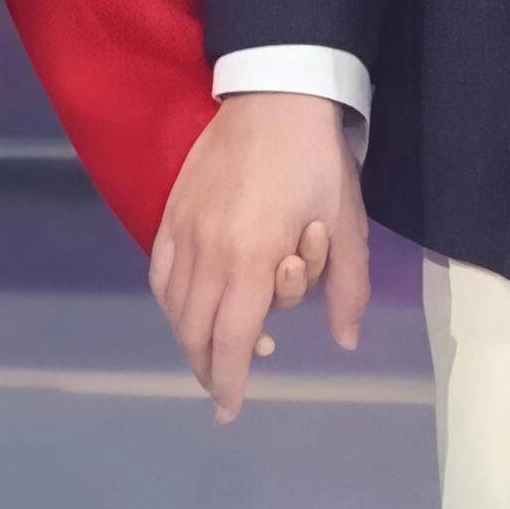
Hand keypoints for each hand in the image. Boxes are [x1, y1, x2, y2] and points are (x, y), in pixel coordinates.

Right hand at [149, 92, 367, 423]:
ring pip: (173, 306)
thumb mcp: (349, 227)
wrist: (275, 98)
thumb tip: (345, 341)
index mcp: (255, 259)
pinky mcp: (171, 213)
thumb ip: (347, 289)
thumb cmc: (318, 164)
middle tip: (224, 386)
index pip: (234, 339)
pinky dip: (170, 300)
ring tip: (214, 348)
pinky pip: (160, 272)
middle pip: (195, 331)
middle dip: (208, 367)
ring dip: (190, 337)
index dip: (230, 381)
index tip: (229, 410)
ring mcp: (184, 232)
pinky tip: (188, 307)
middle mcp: (210, 253)